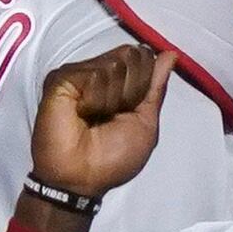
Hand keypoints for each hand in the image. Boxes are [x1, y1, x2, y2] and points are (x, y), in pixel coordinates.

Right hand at [30, 41, 171, 200]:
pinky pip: (96, 74)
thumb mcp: (145, 122)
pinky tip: (81, 114)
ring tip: (93, 118)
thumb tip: (170, 54)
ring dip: (112, 99)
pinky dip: (96, 100)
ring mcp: (78, 74)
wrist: (82, 177)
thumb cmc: (112, 158)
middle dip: (131, 90)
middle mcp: (98, 72)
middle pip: (132, 54)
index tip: (129, 111)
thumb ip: (155, 87)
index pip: (144, 56)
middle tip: (111, 116)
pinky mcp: (61, 78)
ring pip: (115, 63)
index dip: (145, 83)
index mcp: (118, 82)